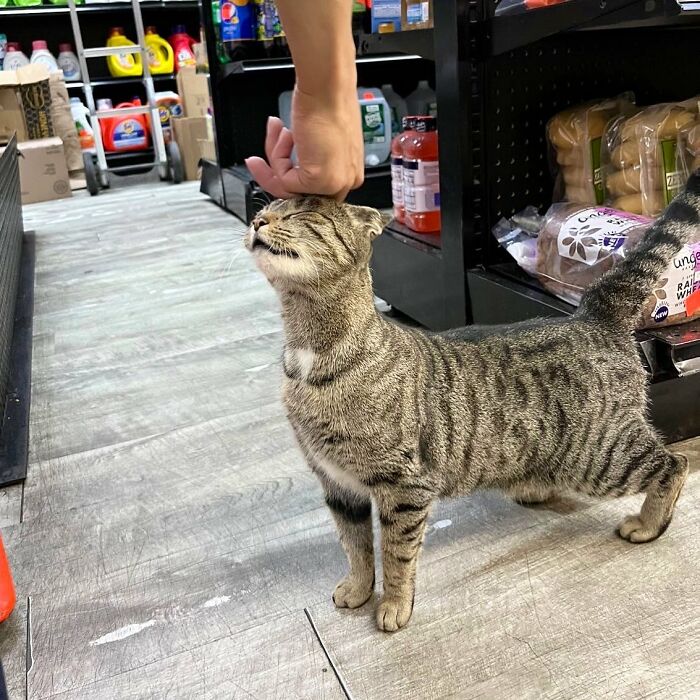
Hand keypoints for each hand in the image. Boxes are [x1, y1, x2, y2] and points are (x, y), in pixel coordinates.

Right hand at [246, 87, 363, 199]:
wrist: (328, 87)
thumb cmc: (328, 101)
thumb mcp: (321, 139)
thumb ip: (312, 158)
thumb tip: (291, 168)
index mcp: (350, 173)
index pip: (313, 190)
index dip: (289, 174)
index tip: (273, 166)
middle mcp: (345, 181)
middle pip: (300, 192)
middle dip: (275, 173)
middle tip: (256, 162)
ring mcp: (333, 183)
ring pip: (290, 187)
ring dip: (274, 157)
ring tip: (276, 131)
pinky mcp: (318, 180)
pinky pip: (284, 180)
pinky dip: (276, 155)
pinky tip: (283, 133)